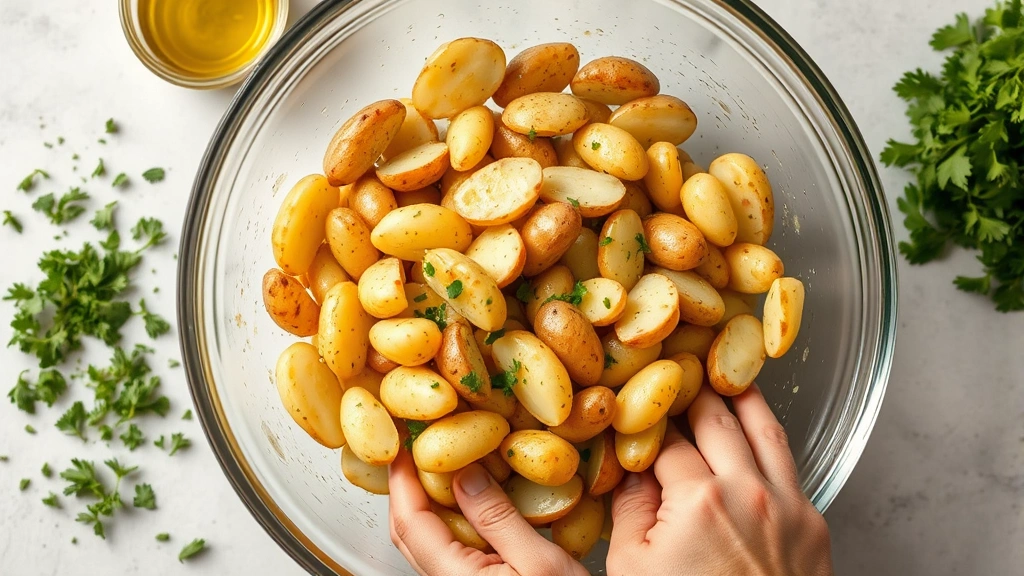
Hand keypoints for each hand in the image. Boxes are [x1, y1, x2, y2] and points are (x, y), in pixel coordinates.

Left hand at [388, 449, 589, 575]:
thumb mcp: (541, 562)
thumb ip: (498, 519)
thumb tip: (465, 475)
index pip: (410, 521)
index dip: (401, 479)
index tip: (403, 445)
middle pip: (408, 531)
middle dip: (407, 487)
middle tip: (415, 449)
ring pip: (426, 540)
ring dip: (427, 501)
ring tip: (441, 465)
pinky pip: (449, 548)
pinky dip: (451, 517)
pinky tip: (471, 500)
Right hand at [608, 384, 833, 575]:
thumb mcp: (633, 570)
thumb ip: (630, 510)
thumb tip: (629, 469)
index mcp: (697, 502)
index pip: (665, 441)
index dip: (647, 423)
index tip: (638, 409)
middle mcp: (746, 492)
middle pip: (716, 421)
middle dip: (693, 395)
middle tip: (680, 375)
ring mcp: (786, 505)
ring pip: (764, 430)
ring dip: (742, 399)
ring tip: (727, 379)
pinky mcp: (814, 521)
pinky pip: (790, 463)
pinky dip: (771, 438)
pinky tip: (759, 429)